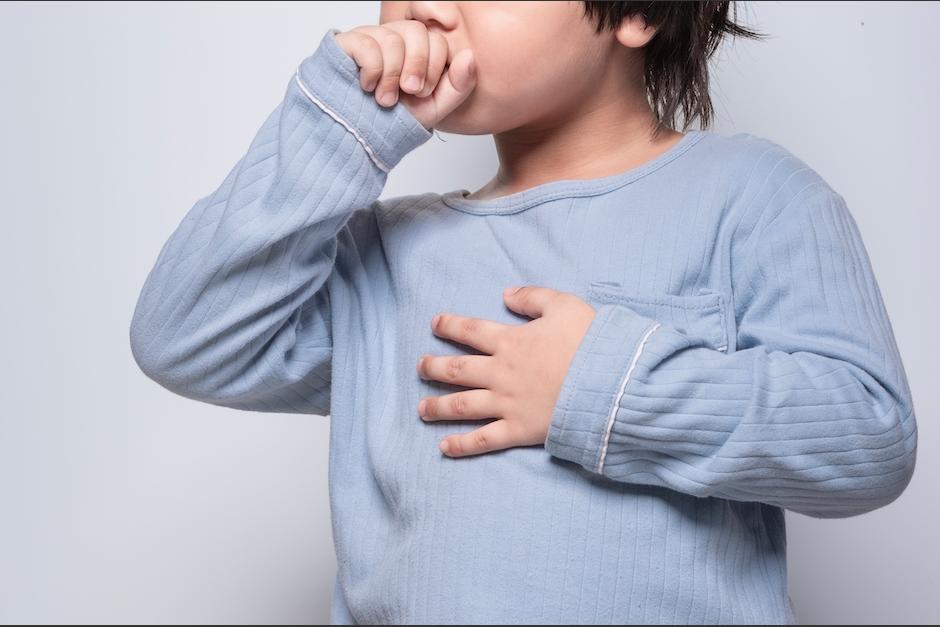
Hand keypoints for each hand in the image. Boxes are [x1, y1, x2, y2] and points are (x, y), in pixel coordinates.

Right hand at [334, 20, 475, 130]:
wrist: (359, 134)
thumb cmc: (395, 119)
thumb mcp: (434, 109)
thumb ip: (459, 86)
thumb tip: (470, 57)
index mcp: (419, 51)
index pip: (437, 40)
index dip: (435, 66)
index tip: (423, 92)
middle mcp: (397, 39)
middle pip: (417, 31)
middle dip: (417, 66)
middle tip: (410, 92)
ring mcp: (372, 38)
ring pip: (392, 38)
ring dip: (392, 76)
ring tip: (385, 99)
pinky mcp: (349, 43)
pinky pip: (367, 45)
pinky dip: (372, 72)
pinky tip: (367, 87)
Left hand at [416, 286, 596, 456]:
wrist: (608, 383)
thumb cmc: (590, 342)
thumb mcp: (564, 305)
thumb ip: (533, 297)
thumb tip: (506, 294)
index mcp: (510, 341)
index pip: (470, 331)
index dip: (449, 325)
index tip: (434, 324)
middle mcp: (500, 372)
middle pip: (457, 369)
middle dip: (434, 367)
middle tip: (420, 367)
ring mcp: (506, 403)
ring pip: (462, 404)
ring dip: (438, 406)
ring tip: (421, 409)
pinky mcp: (518, 429)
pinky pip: (483, 439)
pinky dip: (462, 445)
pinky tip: (444, 447)